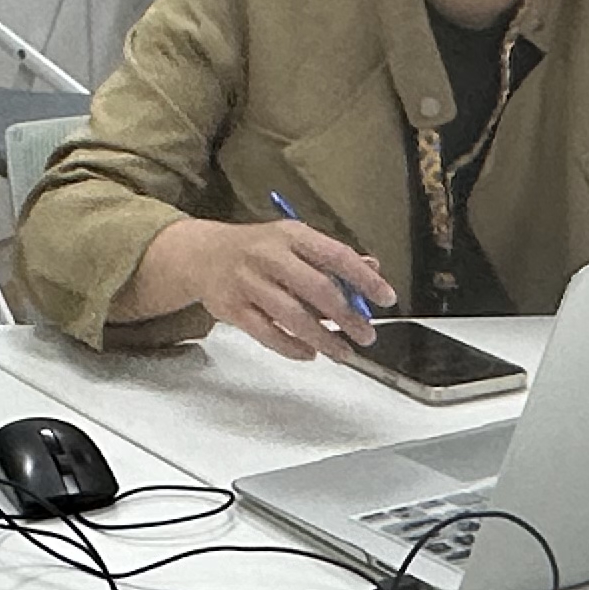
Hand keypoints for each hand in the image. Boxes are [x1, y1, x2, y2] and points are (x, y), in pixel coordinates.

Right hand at [137, 215, 396, 363]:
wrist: (201, 254)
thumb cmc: (258, 249)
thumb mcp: (294, 242)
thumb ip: (332, 257)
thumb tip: (373, 269)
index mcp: (292, 235)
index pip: (336, 255)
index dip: (364, 279)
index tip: (387, 298)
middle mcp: (270, 256)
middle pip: (317, 289)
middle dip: (347, 316)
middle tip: (367, 335)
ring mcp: (249, 283)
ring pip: (293, 316)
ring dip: (323, 338)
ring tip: (345, 353)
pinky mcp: (232, 308)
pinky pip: (267, 334)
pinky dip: (291, 347)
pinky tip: (309, 354)